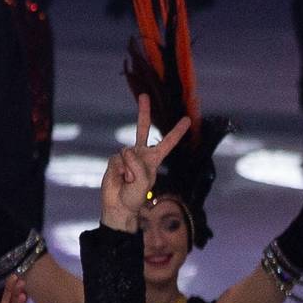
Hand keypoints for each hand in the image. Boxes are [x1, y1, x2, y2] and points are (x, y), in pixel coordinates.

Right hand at [100, 95, 190, 233]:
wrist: (118, 206)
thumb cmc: (135, 197)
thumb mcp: (143, 181)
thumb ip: (136, 164)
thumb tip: (125, 151)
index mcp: (154, 159)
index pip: (168, 142)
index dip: (177, 131)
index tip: (187, 119)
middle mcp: (141, 154)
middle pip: (143, 129)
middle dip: (143, 112)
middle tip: (143, 96)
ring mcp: (127, 156)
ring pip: (127, 151)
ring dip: (128, 168)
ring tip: (128, 181)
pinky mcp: (115, 161)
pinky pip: (116, 159)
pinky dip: (118, 170)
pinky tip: (120, 178)